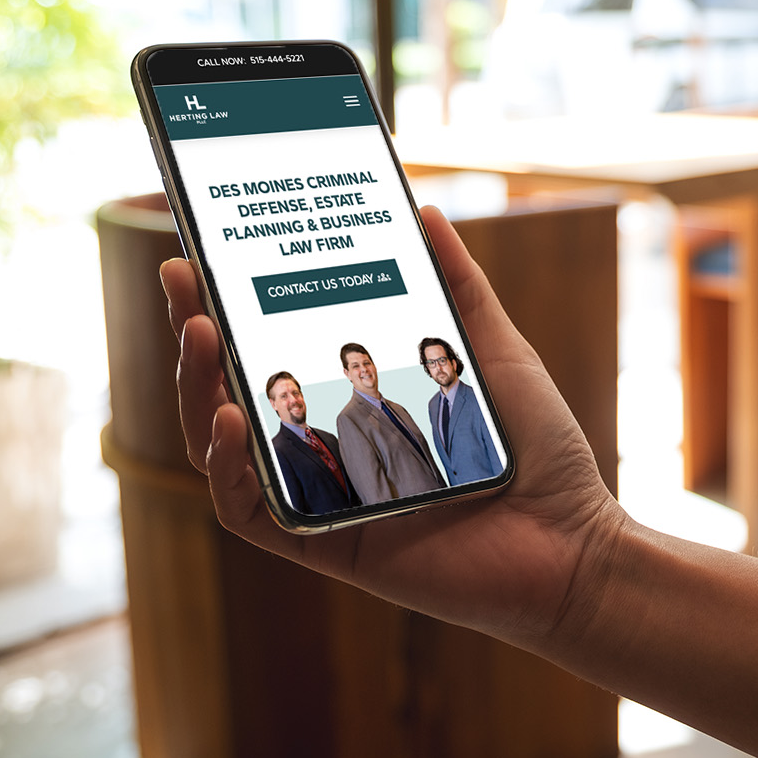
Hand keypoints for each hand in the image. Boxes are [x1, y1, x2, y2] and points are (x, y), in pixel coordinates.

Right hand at [160, 205, 623, 645]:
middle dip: (195, 333)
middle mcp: (326, 447)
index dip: (228, 303)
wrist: (576, 545)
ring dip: (197, 390)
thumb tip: (422, 212)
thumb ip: (460, 286)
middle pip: (231, 390)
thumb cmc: (538, 454)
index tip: (204, 249)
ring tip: (201, 335)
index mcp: (355, 400)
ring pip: (224, 447)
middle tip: (181, 276)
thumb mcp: (495, 352)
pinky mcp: (325, 545)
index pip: (271, 348)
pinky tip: (235, 418)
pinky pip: (250, 514)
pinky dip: (228, 469)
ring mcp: (321, 496)